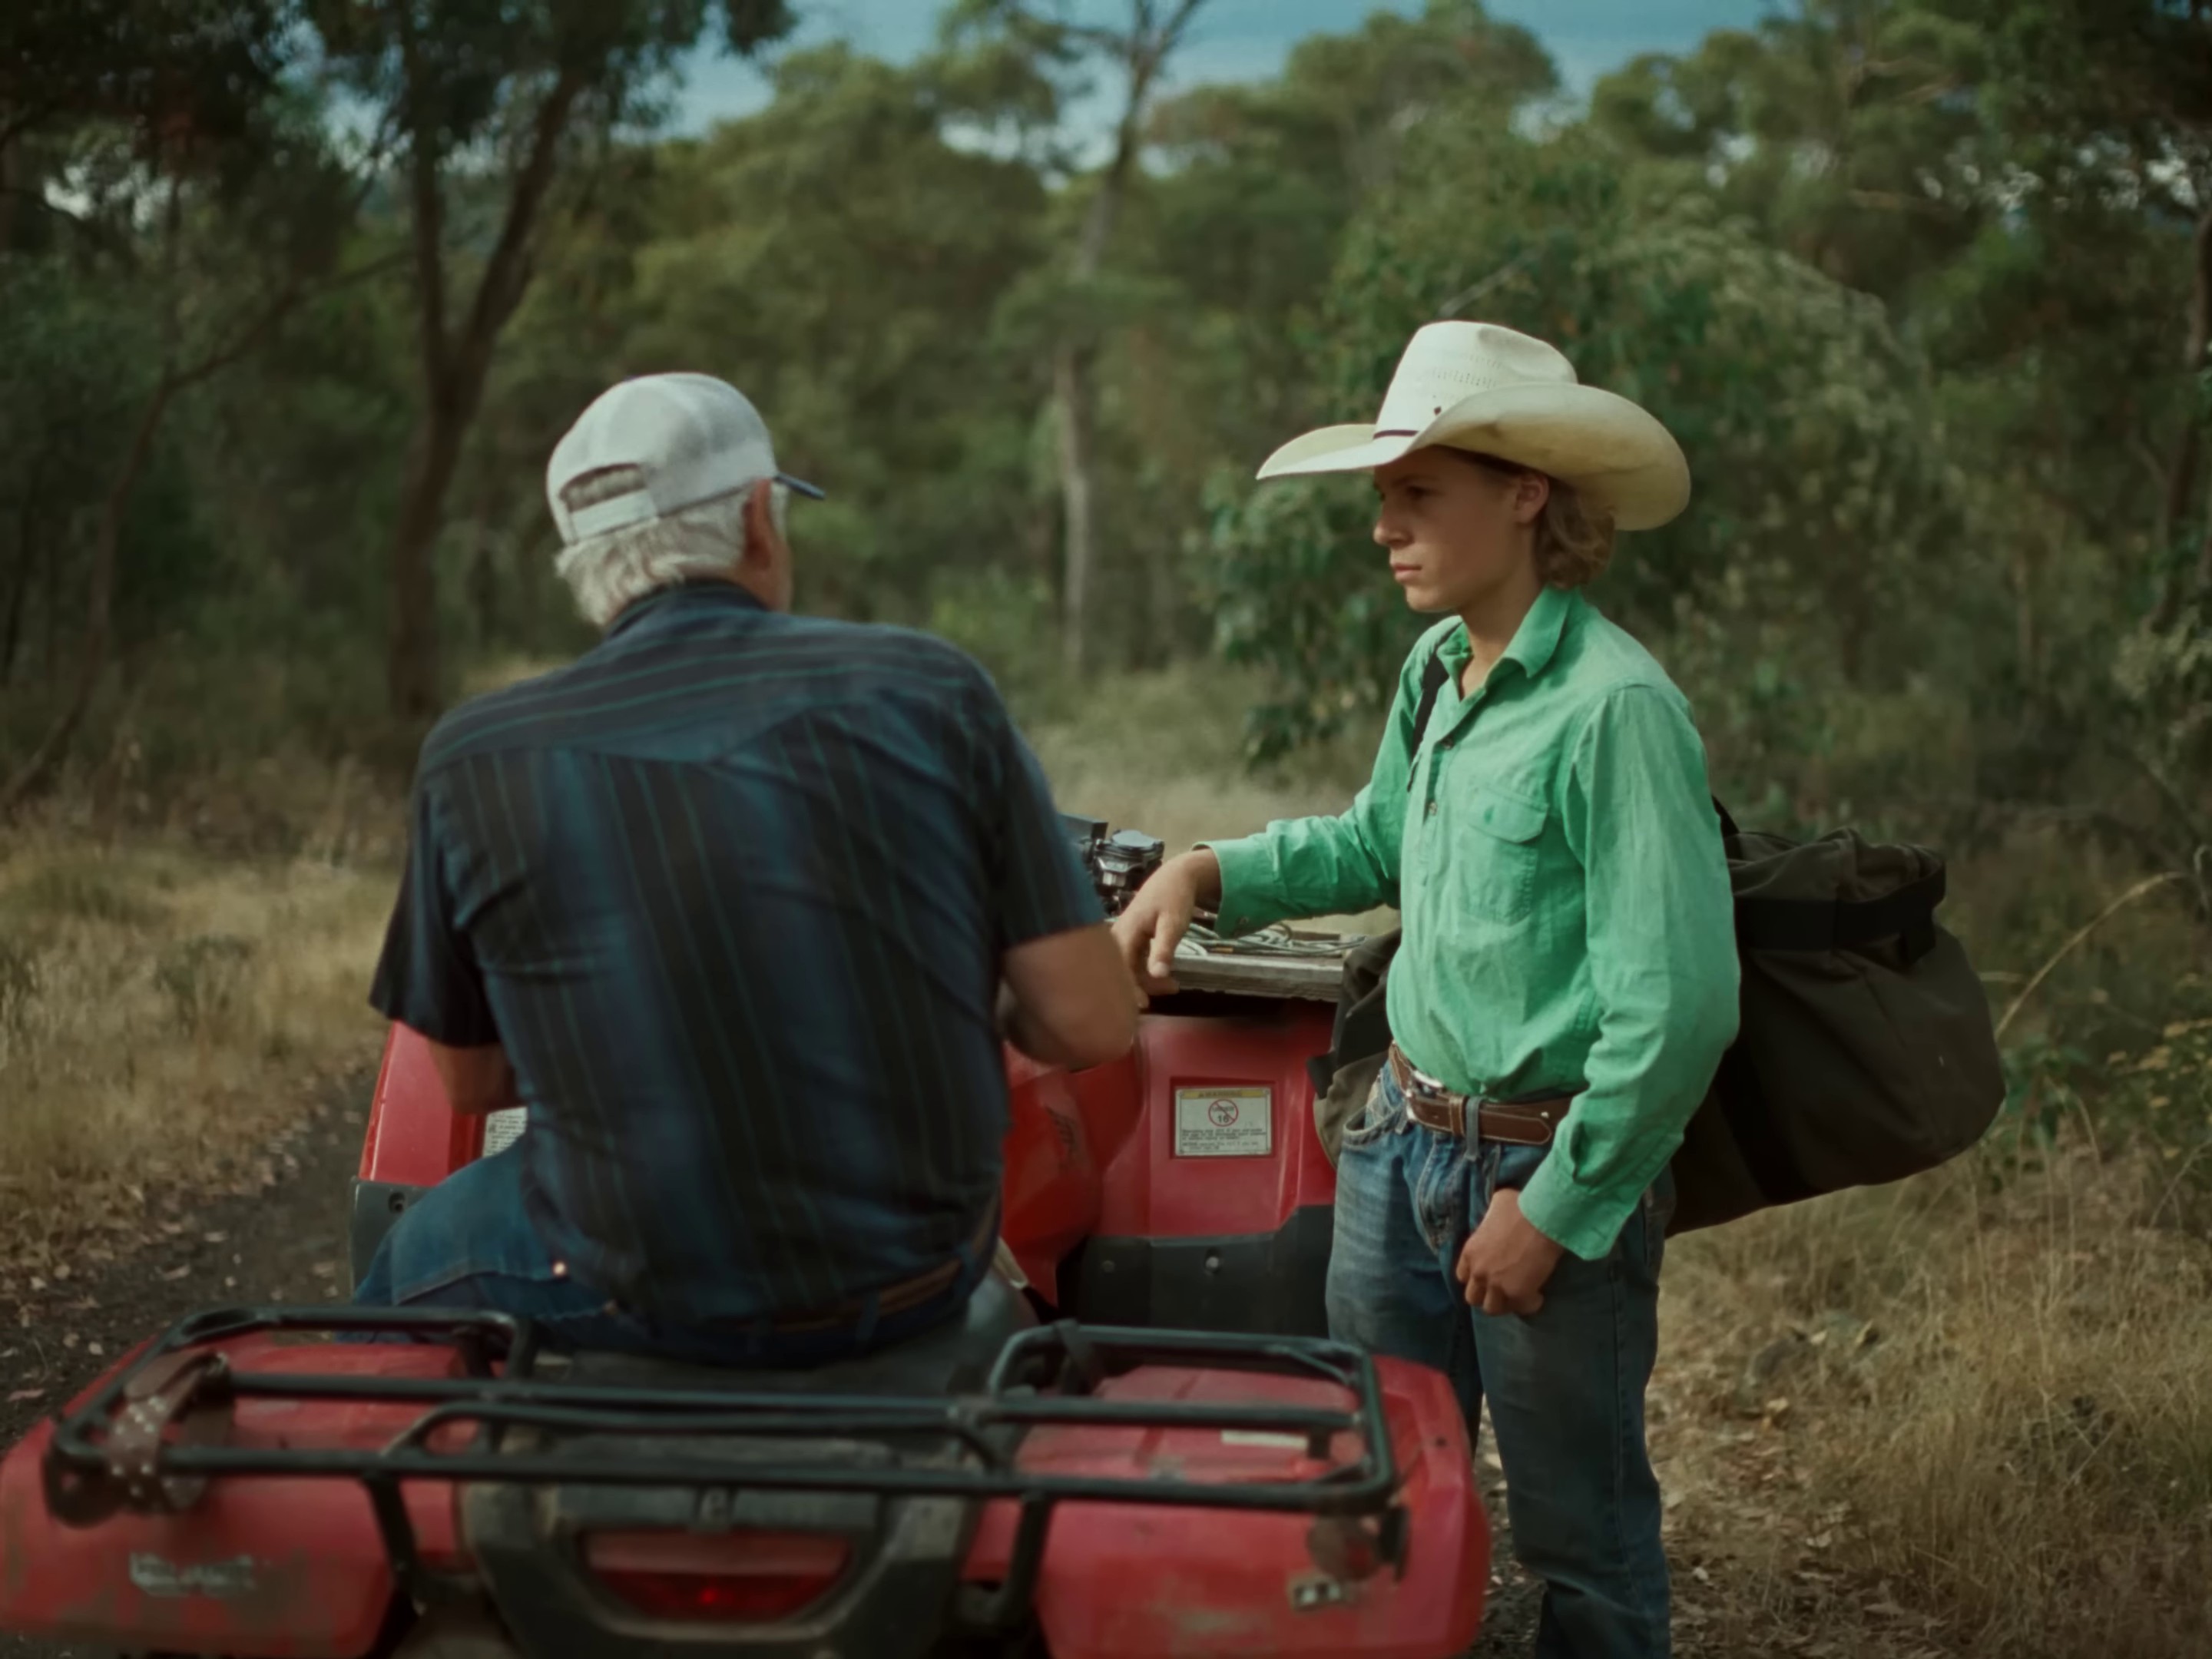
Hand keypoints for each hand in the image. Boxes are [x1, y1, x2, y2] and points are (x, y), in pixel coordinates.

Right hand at [1111, 851, 1219, 1005]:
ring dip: (1148, 981)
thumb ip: (1164, 948)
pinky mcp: (1128, 942)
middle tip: (1170, 991)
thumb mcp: (1173, 923)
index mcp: (1125, 932)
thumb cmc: (1173, 898)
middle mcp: (1117, 937)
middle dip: (1141, 988)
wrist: (1174, 878)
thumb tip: (1158, 975)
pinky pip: (1132, 964)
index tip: (1143, 1004)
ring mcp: (1122, 939)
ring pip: (1127, 970)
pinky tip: (1166, 979)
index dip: (1129, 988)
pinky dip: (1148, 973)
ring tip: (1174, 986)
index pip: (1120, 968)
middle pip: (1121, 971)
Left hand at [1454, 1188, 1564, 1316]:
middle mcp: (1479, 1272)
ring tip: (1517, 1296)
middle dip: (1486, 1295)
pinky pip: (1521, 1309)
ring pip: (1493, 1309)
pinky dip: (1529, 1305)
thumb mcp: (1496, 1204)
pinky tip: (1538, 1296)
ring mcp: (1497, 1285)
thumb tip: (1497, 1215)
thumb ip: (1490, 1217)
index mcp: (1470, 1251)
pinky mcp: (1518, 1294)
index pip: (1462, 1276)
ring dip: (1505, 1304)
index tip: (1488, 1275)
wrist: (1541, 1219)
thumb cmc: (1520, 1206)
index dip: (1475, 1277)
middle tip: (1502, 1289)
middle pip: (1473, 1298)